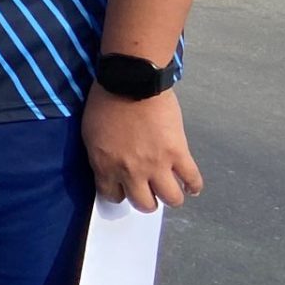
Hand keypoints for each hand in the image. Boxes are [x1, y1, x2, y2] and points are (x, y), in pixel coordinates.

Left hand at [81, 84, 204, 210]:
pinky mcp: (178, 153)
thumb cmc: (106, 101)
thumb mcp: (90, 133)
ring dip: (171, 197)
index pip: (111, 195)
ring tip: (173, 191)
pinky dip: (194, 186)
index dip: (120, 193)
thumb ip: (101, 156)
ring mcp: (156, 164)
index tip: (125, 189)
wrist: (131, 82)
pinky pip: (192, 179)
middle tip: (150, 192)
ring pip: (170, 198)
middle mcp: (130, 171)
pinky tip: (192, 186)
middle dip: (146, 201)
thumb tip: (110, 168)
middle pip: (143, 202)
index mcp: (105, 165)